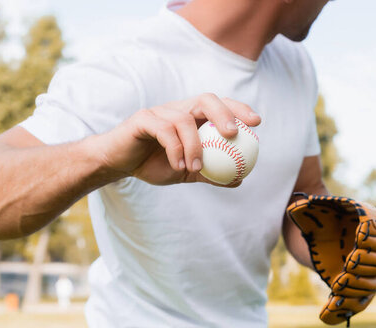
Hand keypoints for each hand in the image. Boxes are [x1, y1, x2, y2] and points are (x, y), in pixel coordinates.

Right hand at [93, 94, 261, 185]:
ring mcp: (160, 111)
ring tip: (196, 167)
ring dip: (195, 145)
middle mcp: (179, 109)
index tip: (256, 123)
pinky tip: (178, 165)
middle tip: (233, 133)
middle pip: (206, 99)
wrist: (119, 165)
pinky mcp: (143, 119)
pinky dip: (175, 149)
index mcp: (192, 117)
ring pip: (184, 120)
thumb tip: (240, 179)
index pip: (220, 105)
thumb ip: (212, 173)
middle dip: (224, 112)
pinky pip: (164, 131)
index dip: (239, 109)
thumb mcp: (187, 171)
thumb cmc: (154, 164)